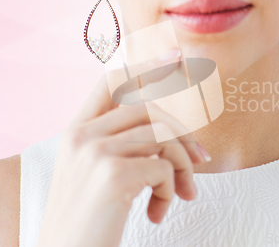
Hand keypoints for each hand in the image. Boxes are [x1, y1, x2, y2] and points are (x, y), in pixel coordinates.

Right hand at [37, 50, 210, 246]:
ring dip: (183, 169)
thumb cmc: (88, 222)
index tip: (176, 55)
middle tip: (202, 160)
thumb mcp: (98, 176)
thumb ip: (124, 147)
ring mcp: (95, 152)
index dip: (145, 66)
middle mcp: (82, 136)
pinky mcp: (113, 174)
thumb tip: (173, 133)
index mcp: (75, 132)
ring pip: (164, 137)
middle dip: (183, 135)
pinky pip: (164, 167)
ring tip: (183, 195)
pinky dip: (171, 189)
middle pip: (151, 109)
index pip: (112, 81)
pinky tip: (159, 213)